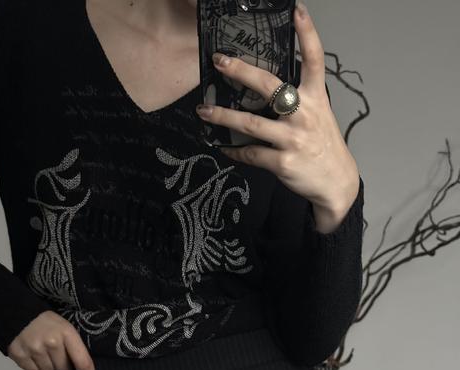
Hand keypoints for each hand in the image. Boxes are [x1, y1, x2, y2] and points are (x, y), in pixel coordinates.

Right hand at [7, 310, 96, 369]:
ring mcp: (34, 348)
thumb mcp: (64, 327)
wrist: (20, 313)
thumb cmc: (46, 322)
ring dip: (47, 365)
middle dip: (62, 367)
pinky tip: (31, 353)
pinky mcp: (20, 354)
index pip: (82, 361)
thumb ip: (72, 346)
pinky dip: (34, 365)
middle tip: (56, 354)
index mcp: (67, 333)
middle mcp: (51, 342)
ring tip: (41, 350)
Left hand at [195, 2, 359, 217]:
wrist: (336, 182)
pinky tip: (223, 146)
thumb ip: (298, 98)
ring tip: (204, 110)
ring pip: (250, 123)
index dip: (307, 33)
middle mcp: (304, 114)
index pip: (314, 59)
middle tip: (219, 61)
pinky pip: (250, 153)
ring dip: (222, 116)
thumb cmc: (322, 145)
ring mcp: (292, 139)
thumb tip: (265, 87)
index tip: (296, 10)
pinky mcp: (282, 162)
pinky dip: (234, 150)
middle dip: (240, 71)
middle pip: (269, 86)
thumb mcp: (318, 115)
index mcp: (315, 98)